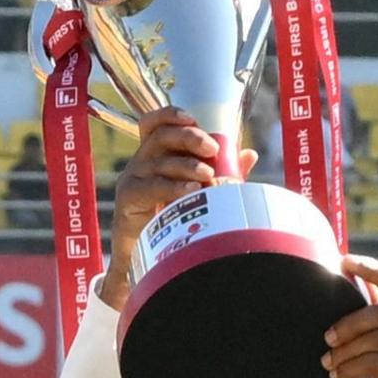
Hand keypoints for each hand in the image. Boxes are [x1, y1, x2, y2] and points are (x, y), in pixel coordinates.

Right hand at [91, 106, 233, 309]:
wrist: (144, 262)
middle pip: (161, 136)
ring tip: (208, 178)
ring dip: (188, 166)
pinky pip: (153, 186)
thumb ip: (222, 173)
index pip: (153, 123)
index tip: (193, 118)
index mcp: (155, 156)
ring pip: (160, 162)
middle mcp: (140, 163)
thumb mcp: (200, 194)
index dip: (170, 115)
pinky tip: (193, 192)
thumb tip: (249, 154)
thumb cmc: (173, 224)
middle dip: (189, 138)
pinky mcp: (128, 199)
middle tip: (213, 150)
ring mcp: (132, 180)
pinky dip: (175, 187)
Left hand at [325, 254, 377, 377]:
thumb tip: (358, 275)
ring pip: (374, 340)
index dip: (368, 267)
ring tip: (328, 362)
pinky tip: (338, 376)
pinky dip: (351, 369)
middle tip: (326, 339)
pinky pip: (376, 362)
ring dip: (345, 353)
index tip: (342, 261)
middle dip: (347, 325)